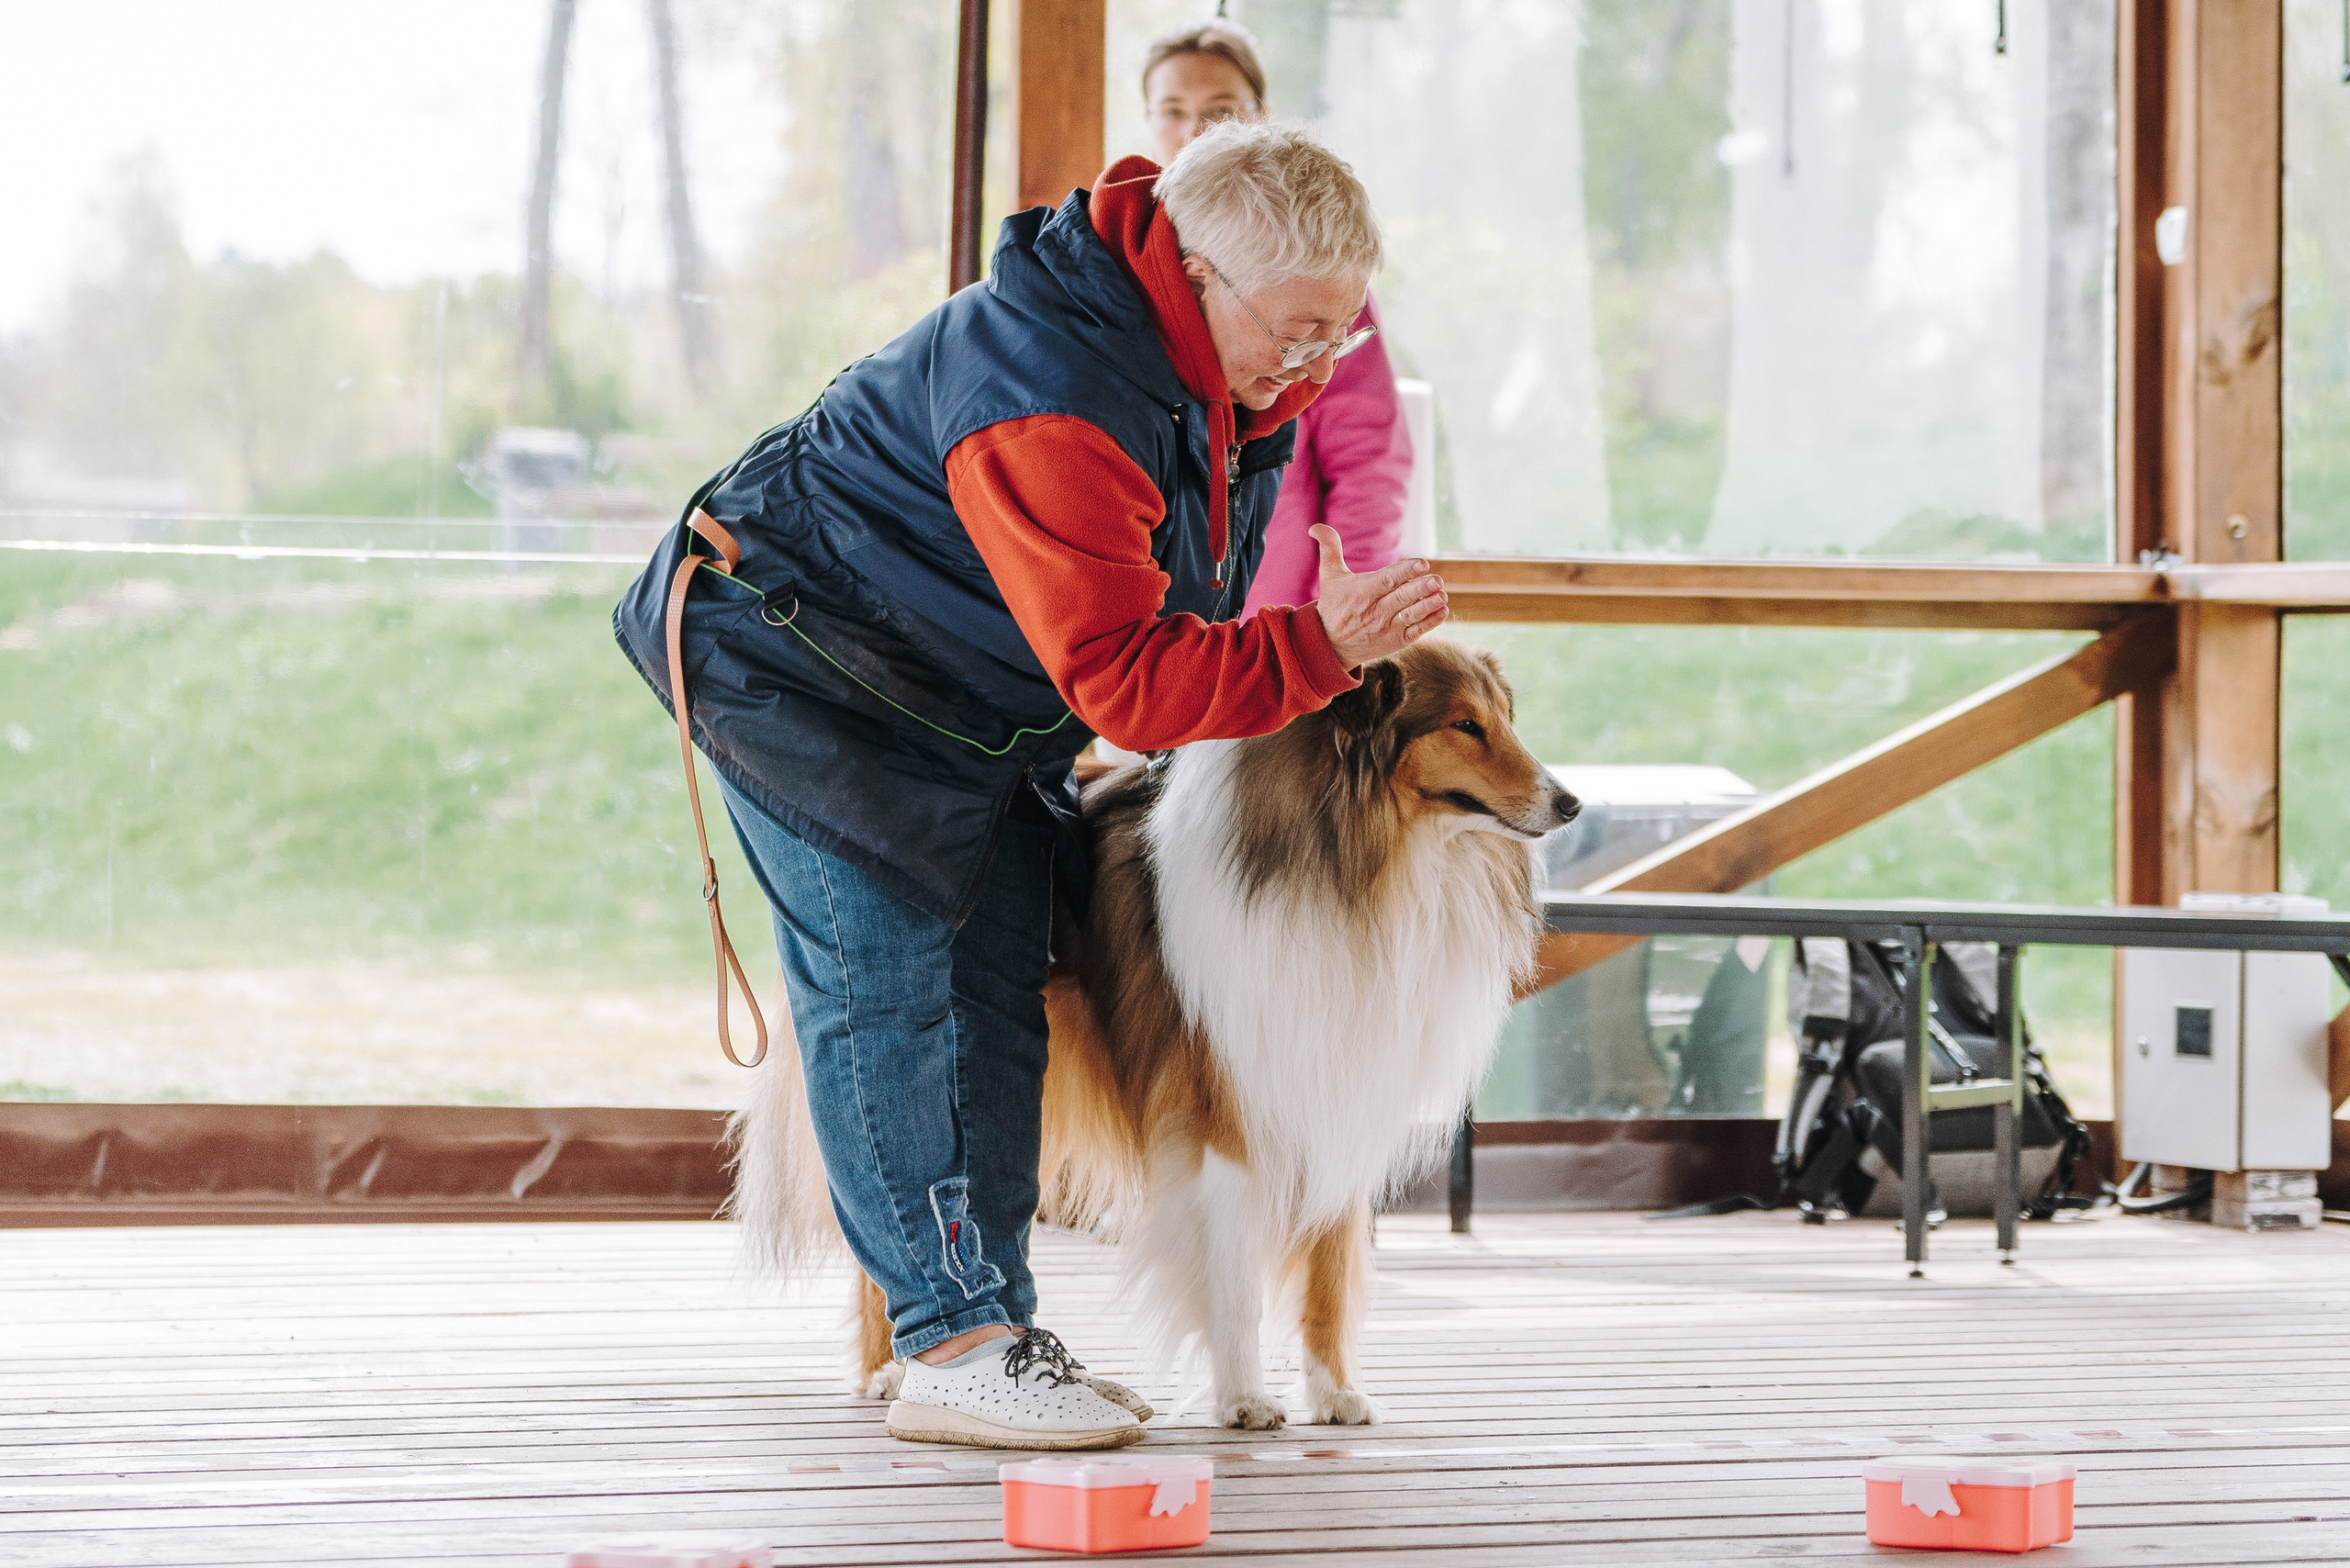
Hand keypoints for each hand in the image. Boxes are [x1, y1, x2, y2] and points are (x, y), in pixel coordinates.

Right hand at [1309, 524, 1447, 665]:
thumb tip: (1316, 526)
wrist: (1330, 645)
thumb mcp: (1329, 577)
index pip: (1386, 580)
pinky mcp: (1395, 641)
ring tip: (1442, 595)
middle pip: (1401, 598)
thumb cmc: (1334, 605)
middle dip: (1420, 589)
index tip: (1422, 563)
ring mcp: (1387, 627)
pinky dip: (1429, 623)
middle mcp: (1375, 611)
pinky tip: (1442, 611)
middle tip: (1437, 580)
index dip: (1404, 571)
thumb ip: (1329, 549)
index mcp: (1362, 592)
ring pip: (1410, 615)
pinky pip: (1415, 631)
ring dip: (1427, 606)